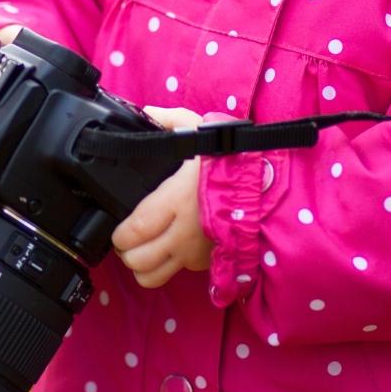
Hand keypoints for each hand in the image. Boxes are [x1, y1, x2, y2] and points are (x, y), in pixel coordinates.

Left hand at [110, 105, 231, 289]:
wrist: (271, 188)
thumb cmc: (233, 160)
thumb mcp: (200, 129)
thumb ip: (169, 121)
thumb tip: (147, 113)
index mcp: (175, 200)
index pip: (133, 231)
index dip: (119, 235)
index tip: (119, 229)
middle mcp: (182, 232)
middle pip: (137, 261)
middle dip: (126, 252)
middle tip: (127, 238)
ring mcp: (195, 251)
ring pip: (153, 277)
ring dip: (142, 267)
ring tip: (143, 250)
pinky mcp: (208, 261)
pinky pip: (179, 273)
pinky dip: (169, 266)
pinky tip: (171, 248)